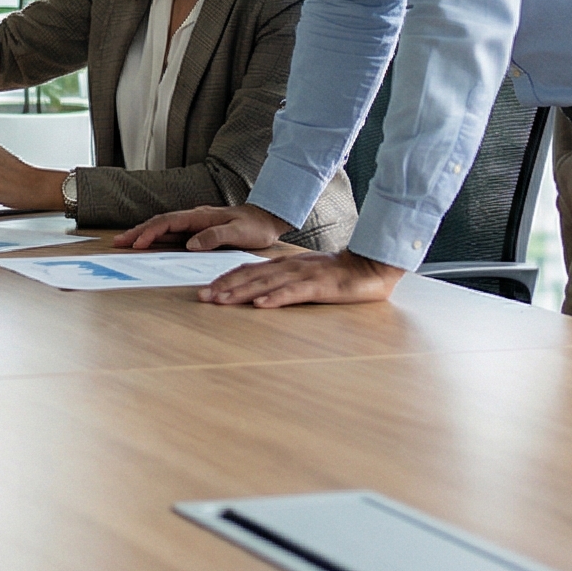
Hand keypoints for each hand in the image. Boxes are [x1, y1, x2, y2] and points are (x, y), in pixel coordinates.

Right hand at [110, 202, 284, 252]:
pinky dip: (156, 237)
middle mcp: (194, 218)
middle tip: (118, 242)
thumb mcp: (238, 233)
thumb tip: (190, 244)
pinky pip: (172, 233)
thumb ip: (214, 237)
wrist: (268, 218)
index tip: (137, 243)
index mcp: (200, 217)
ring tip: (125, 243)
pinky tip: (148, 243)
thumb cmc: (255, 227)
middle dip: (137, 232)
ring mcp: (194, 224)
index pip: (168, 222)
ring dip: (143, 234)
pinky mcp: (197, 231)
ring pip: (163, 227)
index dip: (150, 232)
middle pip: (159, 223)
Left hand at [192, 250, 405, 308]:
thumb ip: (282, 280)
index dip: (225, 279)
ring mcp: (302, 276)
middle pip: (250, 276)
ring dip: (241, 293)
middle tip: (202, 297)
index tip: (206, 290)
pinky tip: (260, 306)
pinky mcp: (319, 287)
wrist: (369, 267)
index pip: (247, 270)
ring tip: (221, 301)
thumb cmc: (336, 275)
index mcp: (283, 265)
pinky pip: (293, 293)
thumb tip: (258, 292)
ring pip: (265, 284)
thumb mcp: (303, 275)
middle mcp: (288, 267)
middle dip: (224, 287)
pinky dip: (275, 299)